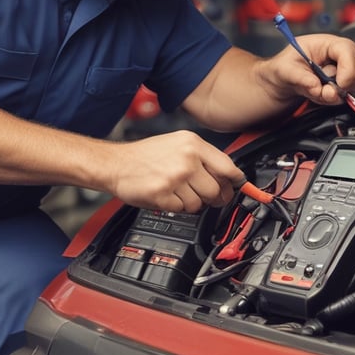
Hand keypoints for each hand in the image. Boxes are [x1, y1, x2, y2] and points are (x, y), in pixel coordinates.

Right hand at [102, 130, 243, 212]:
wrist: (116, 164)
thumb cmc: (145, 155)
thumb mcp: (178, 144)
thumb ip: (203, 157)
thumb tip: (228, 175)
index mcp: (193, 144)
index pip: (227, 166)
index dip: (236, 181)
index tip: (239, 187)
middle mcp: (187, 159)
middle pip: (216, 189)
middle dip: (212, 197)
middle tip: (204, 195)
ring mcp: (175, 177)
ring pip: (200, 203)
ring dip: (191, 203)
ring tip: (177, 191)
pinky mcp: (163, 195)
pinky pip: (182, 210)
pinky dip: (176, 208)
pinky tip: (167, 196)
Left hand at [265, 33, 354, 104]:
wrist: (283, 80)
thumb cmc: (285, 67)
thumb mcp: (285, 69)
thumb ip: (301, 78)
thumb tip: (317, 87)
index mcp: (325, 43)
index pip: (347, 50)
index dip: (347, 68)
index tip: (339, 84)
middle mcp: (338, 55)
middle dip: (342, 85)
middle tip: (323, 91)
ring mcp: (343, 70)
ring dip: (336, 94)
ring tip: (317, 91)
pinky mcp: (343, 84)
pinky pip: (348, 96)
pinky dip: (334, 100)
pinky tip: (321, 94)